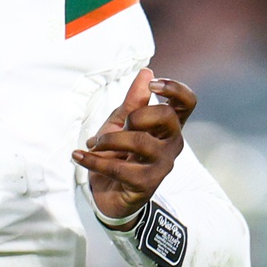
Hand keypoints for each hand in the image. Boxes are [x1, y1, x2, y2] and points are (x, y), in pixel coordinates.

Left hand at [72, 69, 194, 222]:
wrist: (108, 194)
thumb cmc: (117, 154)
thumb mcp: (120, 123)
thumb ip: (132, 101)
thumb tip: (146, 72)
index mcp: (168, 126)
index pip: (187, 102)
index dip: (174, 89)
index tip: (153, 84)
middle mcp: (171, 144)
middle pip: (166, 116)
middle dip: (136, 115)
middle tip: (120, 125)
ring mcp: (162, 165)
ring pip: (140, 141)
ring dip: (109, 140)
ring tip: (94, 144)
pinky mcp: (147, 184)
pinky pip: (118, 167)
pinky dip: (93, 160)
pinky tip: (79, 155)